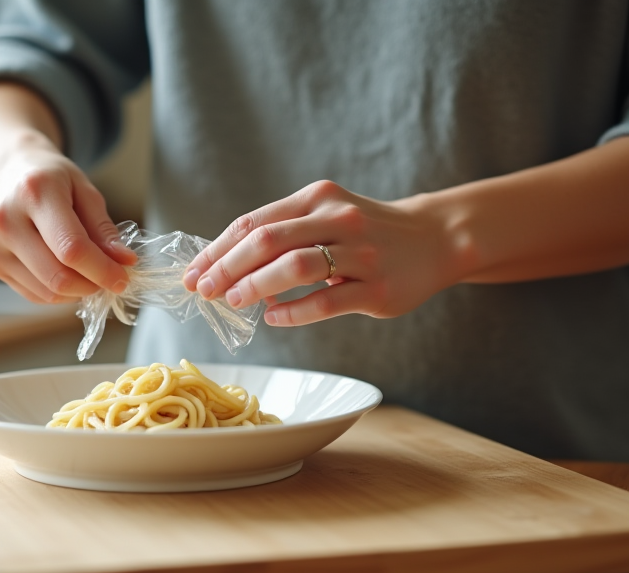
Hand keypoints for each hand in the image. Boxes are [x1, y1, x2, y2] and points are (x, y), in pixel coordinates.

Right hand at [0, 135, 135, 303]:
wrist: (9, 173)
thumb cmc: (52, 179)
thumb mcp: (85, 190)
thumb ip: (103, 229)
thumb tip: (124, 263)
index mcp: (35, 192)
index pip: (71, 248)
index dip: (101, 270)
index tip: (122, 279)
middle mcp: (7, 219)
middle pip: (58, 276)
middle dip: (92, 285)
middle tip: (109, 278)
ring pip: (46, 292)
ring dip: (77, 292)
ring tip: (89, 274)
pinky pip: (34, 294)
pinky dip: (58, 293)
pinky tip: (66, 273)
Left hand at [182, 180, 464, 325]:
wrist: (435, 239)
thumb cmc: (368, 231)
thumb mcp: (325, 214)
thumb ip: (283, 232)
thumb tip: (225, 265)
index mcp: (317, 199)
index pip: (254, 222)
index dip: (218, 249)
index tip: (193, 273)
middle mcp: (337, 220)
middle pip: (268, 241)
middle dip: (227, 267)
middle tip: (204, 290)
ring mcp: (360, 254)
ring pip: (295, 266)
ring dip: (256, 285)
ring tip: (234, 301)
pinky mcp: (377, 288)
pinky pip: (326, 301)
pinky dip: (293, 311)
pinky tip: (273, 317)